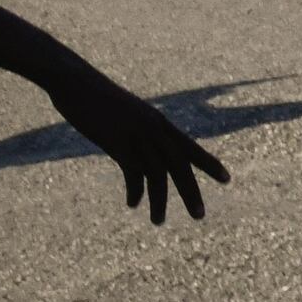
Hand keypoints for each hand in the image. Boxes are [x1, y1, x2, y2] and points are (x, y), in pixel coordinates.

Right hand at [44, 66, 226, 225]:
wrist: (74, 81)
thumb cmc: (96, 96)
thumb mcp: (125, 114)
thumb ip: (138, 131)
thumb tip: (141, 151)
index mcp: (158, 121)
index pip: (190, 146)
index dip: (209, 164)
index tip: (227, 179)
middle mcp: (153, 128)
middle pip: (180, 165)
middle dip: (191, 192)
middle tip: (200, 216)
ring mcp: (136, 134)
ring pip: (157, 175)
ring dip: (159, 202)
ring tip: (158, 221)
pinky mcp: (117, 141)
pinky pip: (133, 173)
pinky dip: (136, 191)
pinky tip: (133, 204)